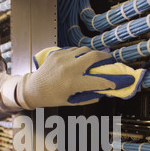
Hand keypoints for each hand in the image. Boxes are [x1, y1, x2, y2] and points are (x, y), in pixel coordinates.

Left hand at [15, 46, 145, 108]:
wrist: (34, 88)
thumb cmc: (52, 97)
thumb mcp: (71, 101)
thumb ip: (88, 97)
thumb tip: (102, 92)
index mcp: (72, 83)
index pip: (97, 81)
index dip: (110, 82)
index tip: (116, 82)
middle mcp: (68, 69)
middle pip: (93, 56)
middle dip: (105, 57)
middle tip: (110, 60)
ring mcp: (62, 58)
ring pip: (84, 50)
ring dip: (92, 54)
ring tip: (96, 59)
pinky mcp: (57, 53)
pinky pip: (74, 49)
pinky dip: (80, 53)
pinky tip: (81, 59)